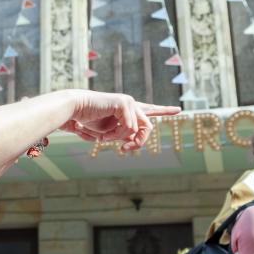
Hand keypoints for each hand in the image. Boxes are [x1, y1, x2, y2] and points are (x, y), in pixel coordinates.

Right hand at [61, 91, 179, 149]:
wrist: (74, 110)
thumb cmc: (86, 121)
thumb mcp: (108, 134)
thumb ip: (123, 136)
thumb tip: (133, 140)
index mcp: (128, 110)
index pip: (149, 109)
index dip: (164, 110)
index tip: (178, 110)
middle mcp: (131, 104)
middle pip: (148, 128)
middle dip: (138, 143)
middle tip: (124, 150)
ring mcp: (129, 102)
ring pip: (136, 130)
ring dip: (119, 139)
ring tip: (104, 137)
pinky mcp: (125, 103)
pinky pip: (129, 128)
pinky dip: (115, 135)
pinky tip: (104, 134)